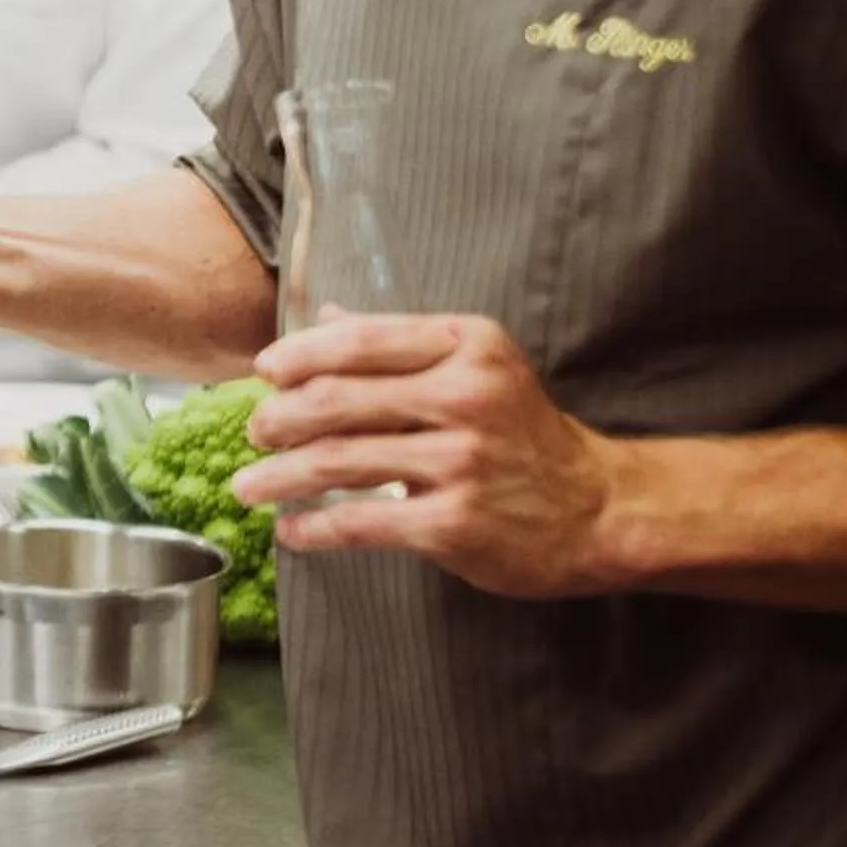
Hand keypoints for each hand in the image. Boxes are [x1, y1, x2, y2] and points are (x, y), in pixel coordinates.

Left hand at [245, 313, 625, 599]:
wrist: (597, 510)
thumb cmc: (524, 434)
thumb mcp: (477, 367)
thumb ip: (400, 343)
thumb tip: (326, 314)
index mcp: (467, 345)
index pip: (361, 340)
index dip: (301, 354)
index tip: (265, 370)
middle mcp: (465, 396)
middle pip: (339, 399)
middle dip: (280, 417)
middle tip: (254, 431)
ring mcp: (461, 461)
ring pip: (340, 461)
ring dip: (280, 475)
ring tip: (248, 485)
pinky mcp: (455, 523)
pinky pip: (363, 522)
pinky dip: (316, 529)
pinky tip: (290, 532)